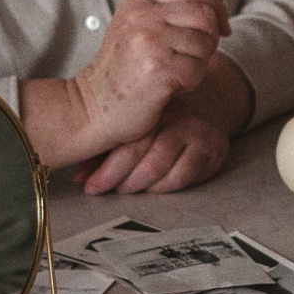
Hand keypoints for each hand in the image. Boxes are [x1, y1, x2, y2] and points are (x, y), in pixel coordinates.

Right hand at [70, 0, 228, 154]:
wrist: (92, 107)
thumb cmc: (125, 71)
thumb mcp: (146, 30)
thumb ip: (179, 10)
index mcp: (140, 2)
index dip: (217, 9)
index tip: (220, 30)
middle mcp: (143, 16)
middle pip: (206, 15)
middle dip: (211, 38)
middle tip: (195, 57)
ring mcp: (149, 40)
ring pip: (205, 42)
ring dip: (200, 63)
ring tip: (175, 73)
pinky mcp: (158, 67)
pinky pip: (198, 69)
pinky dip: (191, 82)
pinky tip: (171, 87)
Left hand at [77, 104, 228, 194]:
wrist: (208, 101)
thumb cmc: (161, 116)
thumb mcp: (133, 123)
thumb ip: (106, 147)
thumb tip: (80, 179)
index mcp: (153, 108)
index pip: (130, 144)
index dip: (108, 172)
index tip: (91, 188)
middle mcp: (179, 119)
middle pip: (150, 162)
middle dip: (125, 183)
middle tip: (110, 192)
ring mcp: (198, 135)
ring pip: (168, 174)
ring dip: (145, 188)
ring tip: (129, 190)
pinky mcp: (214, 151)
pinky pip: (186, 178)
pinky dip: (165, 188)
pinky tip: (153, 188)